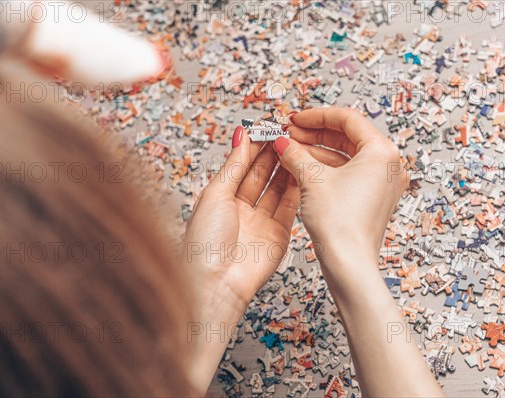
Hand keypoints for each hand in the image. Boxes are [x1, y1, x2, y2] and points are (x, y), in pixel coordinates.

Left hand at [182, 125, 348, 393]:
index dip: (255, 148)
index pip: (242, 166)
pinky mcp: (279, 235)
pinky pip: (290, 207)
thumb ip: (234, 165)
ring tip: (296, 148)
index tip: (268, 129)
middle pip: (261, 176)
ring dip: (286, 168)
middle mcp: (242, 210)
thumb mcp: (215, 194)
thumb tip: (240, 135)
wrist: (216, 284)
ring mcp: (262, 223)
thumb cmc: (205, 243)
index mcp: (221, 200)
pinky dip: (296, 189)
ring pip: (278, 189)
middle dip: (273, 154)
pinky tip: (300, 171)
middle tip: (286, 134)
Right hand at [274, 109, 441, 397]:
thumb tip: (282, 142)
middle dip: (316, 133)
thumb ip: (295, 154)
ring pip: (347, 156)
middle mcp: (388, 165)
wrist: (349, 263)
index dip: (316, 116)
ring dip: (318, 151)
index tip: (295, 119)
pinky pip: (349, 173)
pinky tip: (303, 168)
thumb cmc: (339, 223)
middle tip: (290, 133)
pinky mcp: (374, 199)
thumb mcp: (312, 180)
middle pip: (348, 136)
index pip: (348, 119)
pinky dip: (327, 168)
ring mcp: (383, 183)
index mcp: (382, 152)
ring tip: (291, 150)